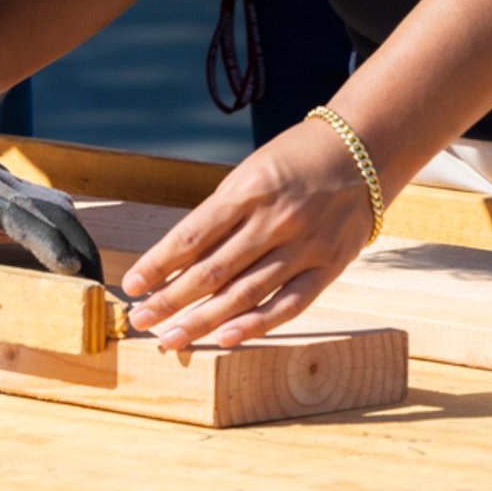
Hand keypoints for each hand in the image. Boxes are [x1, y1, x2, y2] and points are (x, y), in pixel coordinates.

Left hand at [0, 39, 101, 288]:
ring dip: (71, 236)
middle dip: (75, 245)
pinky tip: (60, 251)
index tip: (70, 268)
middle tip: (97, 289)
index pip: (14, 212)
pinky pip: (30, 204)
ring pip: (45, 204)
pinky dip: (54, 226)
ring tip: (89, 278)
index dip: (44, 240)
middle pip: (46, 209)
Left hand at [122, 117, 376, 348]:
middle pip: (212, 271)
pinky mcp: (330, 267)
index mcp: (247, 190)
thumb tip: (181, 258)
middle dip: (171, 299)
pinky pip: (288, 304)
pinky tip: (225, 339)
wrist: (360, 151)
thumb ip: (222, 215)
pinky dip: (255, 324)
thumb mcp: (250, 173)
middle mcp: (274, 220)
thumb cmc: (292, 160)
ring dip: (203, 321)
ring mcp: (304, 246)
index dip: (158, 263)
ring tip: (171, 339)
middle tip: (141, 321)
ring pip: (245, 294)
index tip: (131, 284)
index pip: (191, 235)